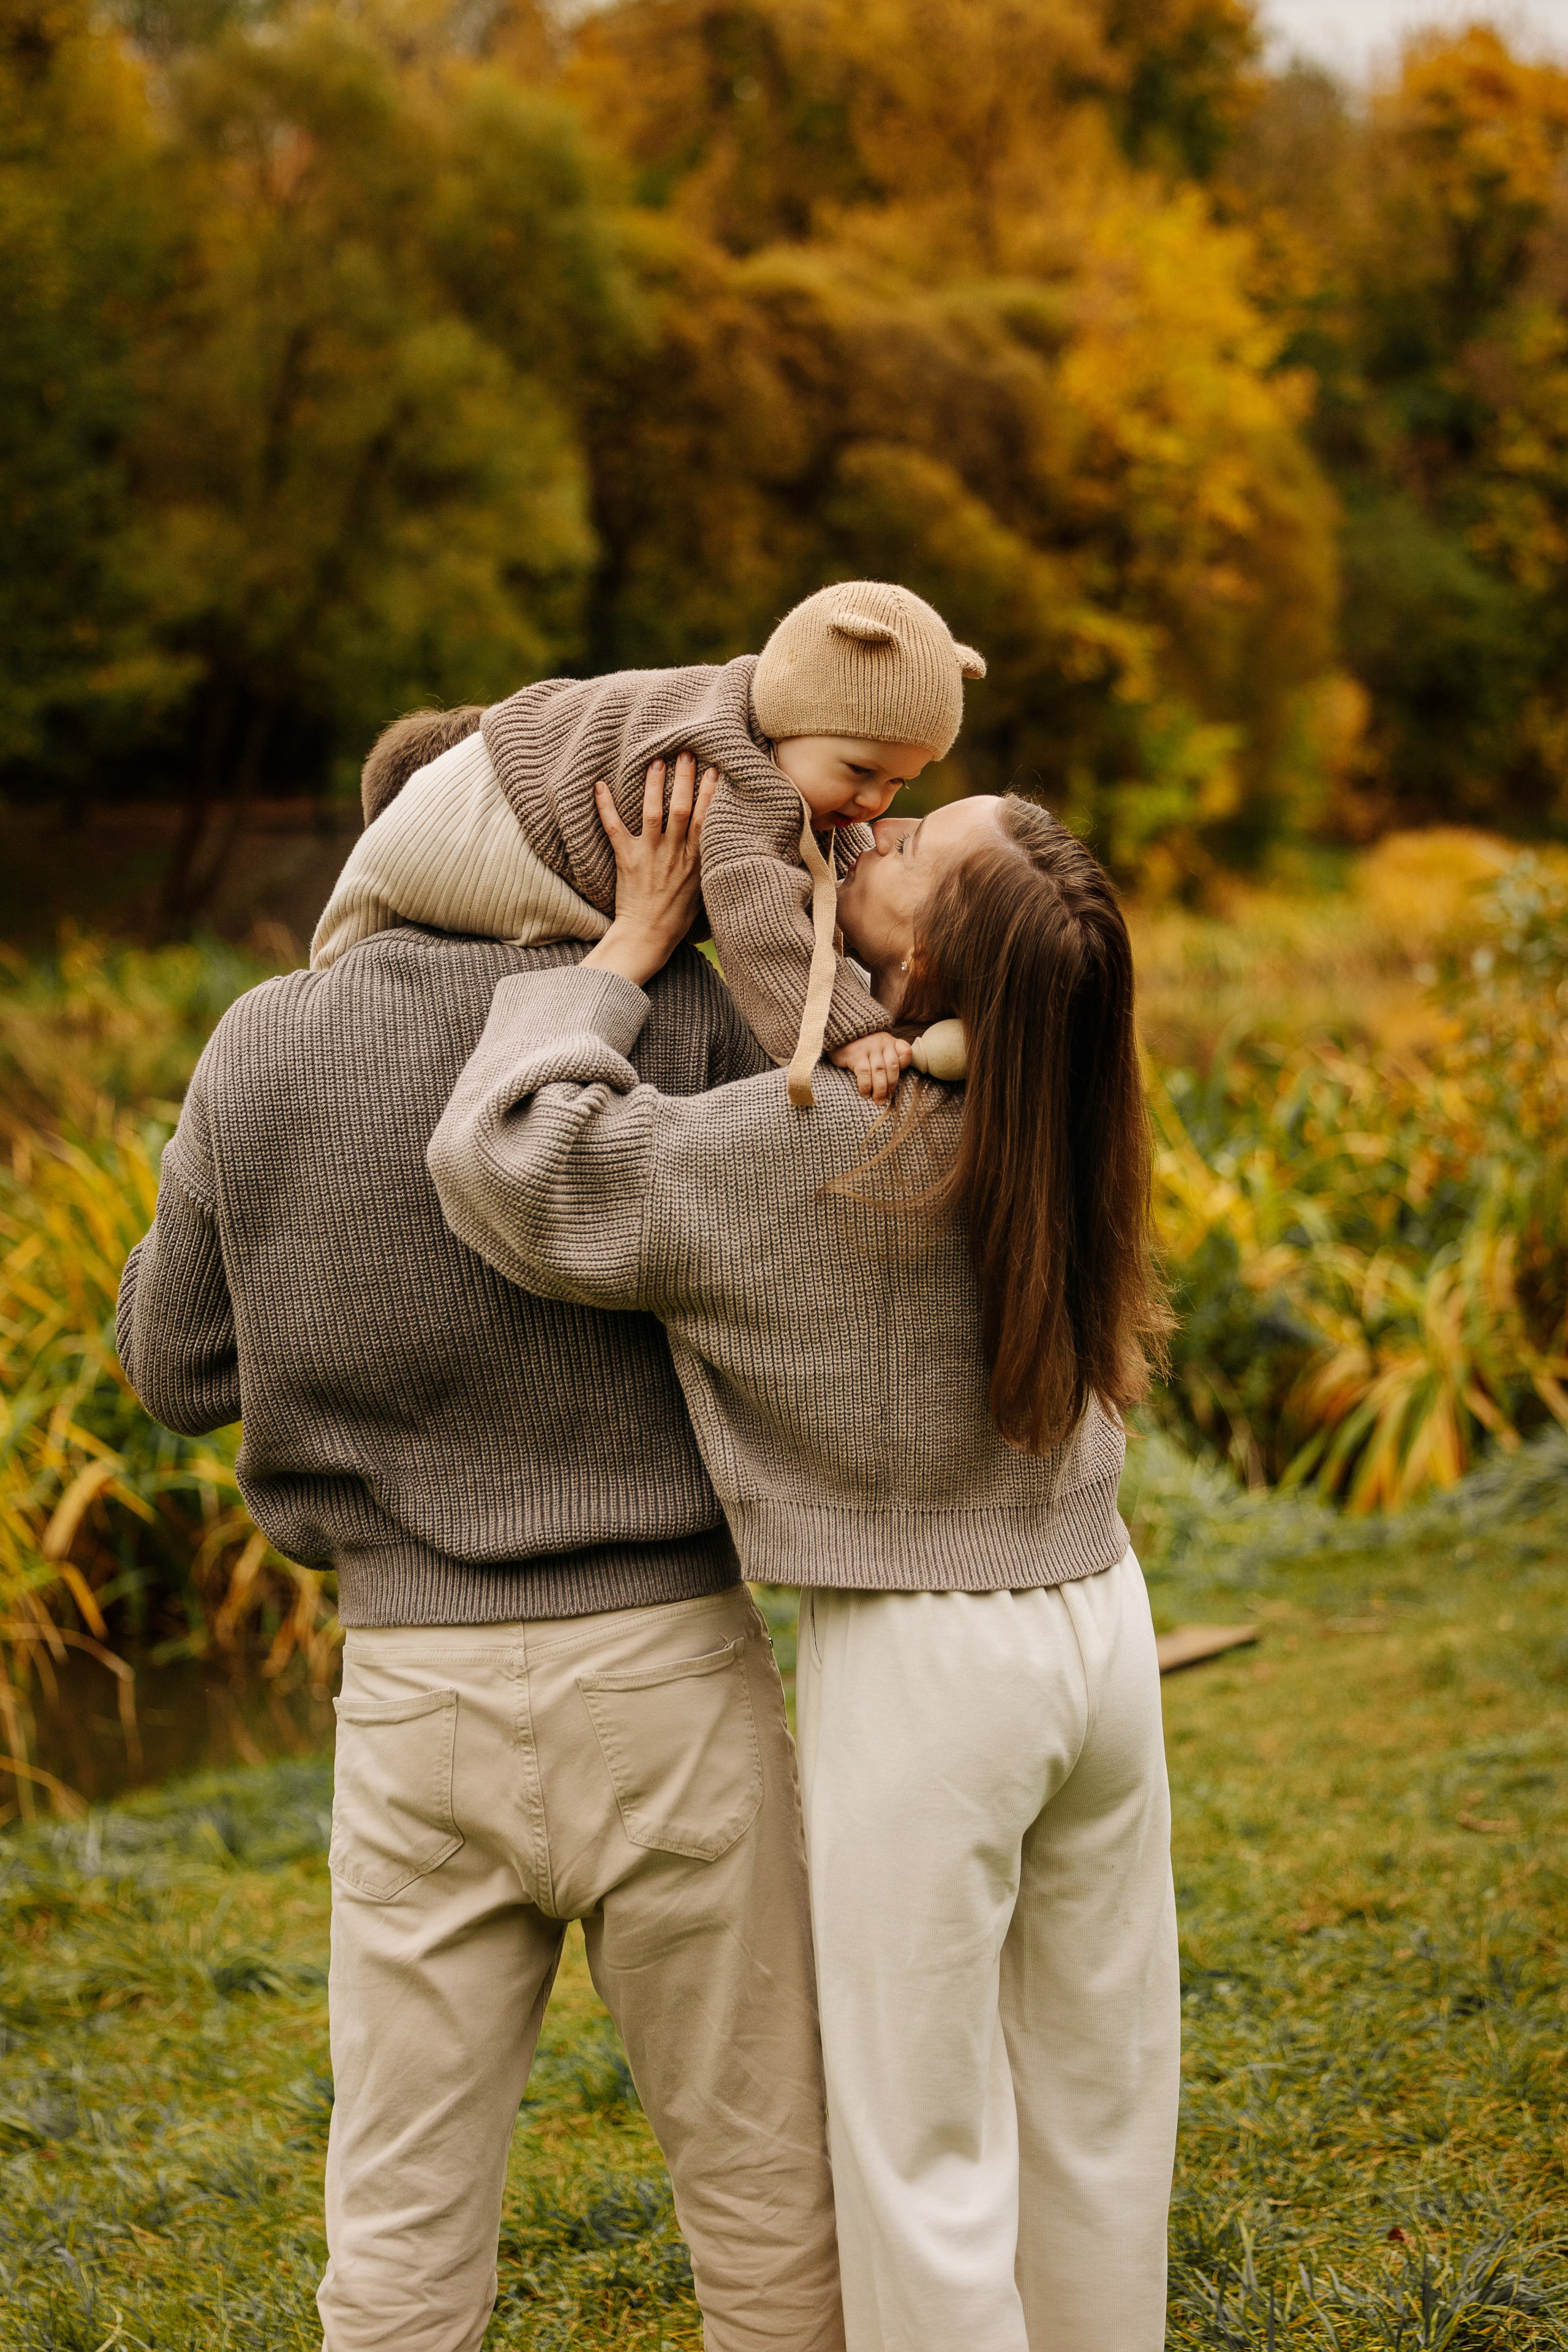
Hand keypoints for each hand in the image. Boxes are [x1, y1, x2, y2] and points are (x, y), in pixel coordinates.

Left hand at [582, 753, 717, 987]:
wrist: (648, 938)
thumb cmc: (677, 918)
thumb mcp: (703, 891)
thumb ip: (706, 864)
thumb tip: (717, 844)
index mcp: (697, 861)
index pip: (707, 820)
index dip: (712, 793)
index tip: (715, 769)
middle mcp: (675, 854)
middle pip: (683, 809)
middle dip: (685, 779)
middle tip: (686, 753)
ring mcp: (651, 855)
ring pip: (654, 813)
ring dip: (654, 785)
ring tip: (656, 761)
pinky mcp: (627, 860)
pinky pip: (614, 829)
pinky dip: (606, 806)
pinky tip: (599, 785)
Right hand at [830, 1029, 913, 1103]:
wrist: (838, 1034)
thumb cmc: (859, 1046)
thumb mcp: (877, 1047)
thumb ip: (887, 1058)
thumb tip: (890, 1084)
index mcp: (890, 1042)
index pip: (905, 1052)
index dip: (904, 1066)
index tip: (894, 1078)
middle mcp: (882, 1043)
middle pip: (892, 1067)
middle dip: (891, 1086)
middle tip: (886, 1099)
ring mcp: (869, 1048)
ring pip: (879, 1071)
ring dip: (880, 1089)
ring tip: (877, 1100)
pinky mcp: (856, 1055)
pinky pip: (864, 1072)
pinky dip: (866, 1085)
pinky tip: (865, 1093)